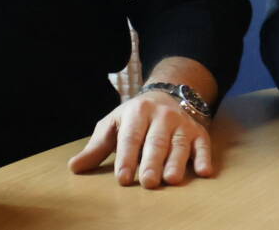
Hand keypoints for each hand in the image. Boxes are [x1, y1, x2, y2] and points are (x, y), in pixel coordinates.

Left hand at [68, 90, 212, 187]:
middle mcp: (161, 116)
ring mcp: (182, 124)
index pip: (131, 137)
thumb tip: (74, 167)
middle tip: (148, 182)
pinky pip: (203, 145)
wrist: (167, 95)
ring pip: (179, 144)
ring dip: (177, 162)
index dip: (126, 158)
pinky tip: (204, 172)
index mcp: (137, 112)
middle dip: (152, 162)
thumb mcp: (114, 125)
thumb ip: (96, 148)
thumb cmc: (135, 118)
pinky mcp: (199, 132)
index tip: (122, 178)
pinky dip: (204, 158)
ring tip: (171, 179)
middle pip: (156, 141)